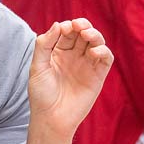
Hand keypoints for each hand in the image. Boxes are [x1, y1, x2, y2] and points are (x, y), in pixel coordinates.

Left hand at [28, 18, 114, 136]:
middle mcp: (74, 56)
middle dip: (82, 26)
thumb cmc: (42, 95)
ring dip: (94, 35)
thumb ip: (44, 44)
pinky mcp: (98, 75)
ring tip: (87, 34)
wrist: (52, 119)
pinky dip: (103, 51)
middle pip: (83, 34)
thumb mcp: (37, 67)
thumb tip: (57, 24)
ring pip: (96, 42)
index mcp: (59, 52)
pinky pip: (105, 58)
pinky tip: (94, 51)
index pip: (67, 32)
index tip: (63, 28)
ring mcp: (87, 65)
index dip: (67, 26)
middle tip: (78, 25)